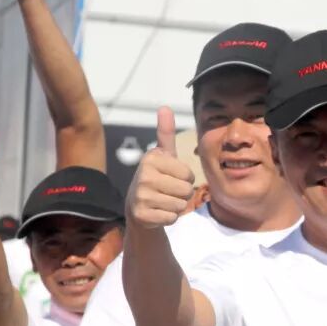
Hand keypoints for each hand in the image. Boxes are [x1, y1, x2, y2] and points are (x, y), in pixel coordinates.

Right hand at [126, 107, 194, 228]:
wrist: (137, 205)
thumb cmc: (157, 177)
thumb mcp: (163, 155)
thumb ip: (165, 133)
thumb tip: (165, 107)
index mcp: (151, 158)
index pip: (188, 174)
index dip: (186, 178)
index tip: (172, 176)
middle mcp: (144, 176)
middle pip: (187, 191)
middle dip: (183, 194)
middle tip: (168, 191)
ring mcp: (141, 197)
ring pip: (180, 206)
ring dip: (177, 206)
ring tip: (163, 200)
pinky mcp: (141, 215)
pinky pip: (172, 218)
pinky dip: (169, 217)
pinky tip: (158, 211)